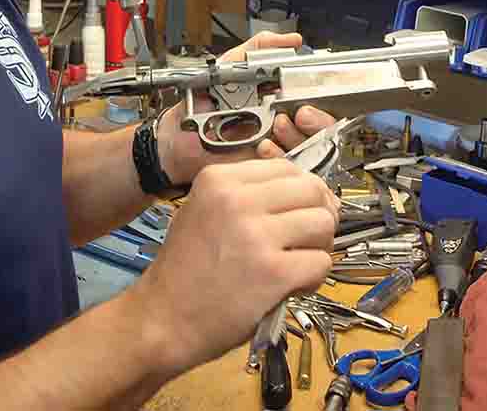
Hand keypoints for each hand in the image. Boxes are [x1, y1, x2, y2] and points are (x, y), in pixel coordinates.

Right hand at [127, 159, 337, 372]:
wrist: (163, 319)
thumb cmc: (187, 269)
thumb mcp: (204, 210)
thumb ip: (248, 195)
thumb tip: (309, 191)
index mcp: (219, 179)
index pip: (286, 167)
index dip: (302, 191)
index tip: (298, 212)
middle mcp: (237, 200)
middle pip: (312, 190)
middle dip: (318, 214)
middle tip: (306, 240)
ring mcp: (256, 236)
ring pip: (323, 223)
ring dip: (318, 246)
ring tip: (296, 264)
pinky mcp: (274, 273)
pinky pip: (321, 262)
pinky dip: (314, 277)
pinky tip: (292, 286)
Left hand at [155, 32, 337, 185]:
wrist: (176, 139)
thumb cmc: (199, 106)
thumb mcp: (228, 68)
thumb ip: (258, 49)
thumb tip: (291, 39)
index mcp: (280, 102)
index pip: (317, 103)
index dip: (321, 102)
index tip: (309, 99)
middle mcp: (283, 127)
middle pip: (322, 129)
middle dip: (316, 122)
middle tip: (300, 114)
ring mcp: (275, 152)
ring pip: (310, 149)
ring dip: (297, 137)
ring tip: (275, 126)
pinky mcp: (264, 171)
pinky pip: (287, 168)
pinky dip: (279, 156)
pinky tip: (262, 146)